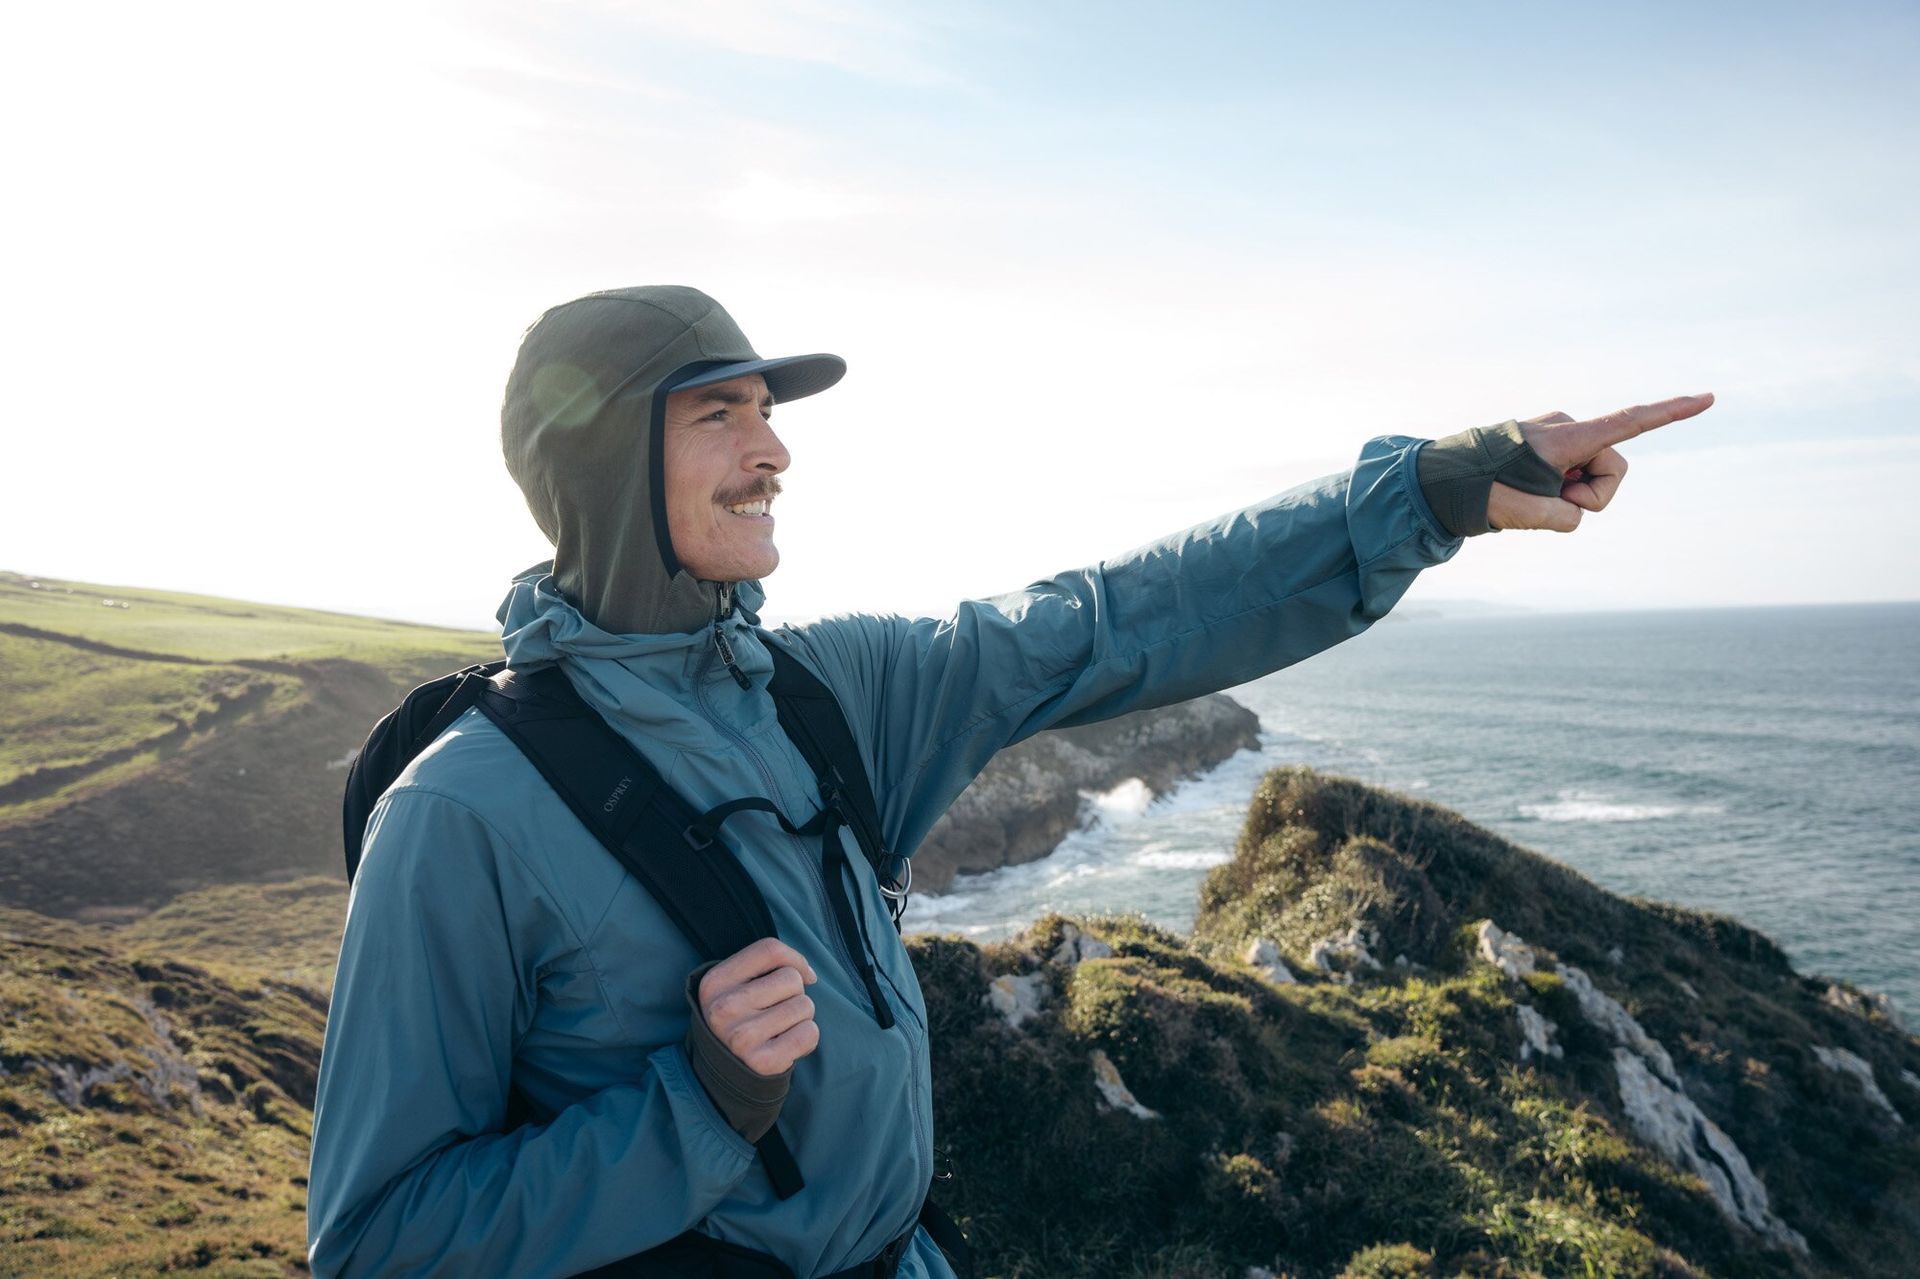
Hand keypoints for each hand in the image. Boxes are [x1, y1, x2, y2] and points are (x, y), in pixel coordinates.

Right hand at [697, 937, 820, 1076]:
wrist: (725, 1070)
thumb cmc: (742, 1017)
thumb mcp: (737, 984)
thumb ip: (769, 965)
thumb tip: (810, 976)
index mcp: (715, 982)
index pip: (770, 950)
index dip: (794, 959)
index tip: (799, 974)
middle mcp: (724, 1009)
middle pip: (791, 979)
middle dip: (794, 993)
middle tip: (776, 1011)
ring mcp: (742, 1037)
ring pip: (805, 1006)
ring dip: (801, 1017)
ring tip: (779, 1029)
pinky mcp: (763, 1062)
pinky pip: (809, 1033)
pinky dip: (807, 1037)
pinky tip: (787, 1044)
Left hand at [1488, 392, 1714, 531]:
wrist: (1433, 482)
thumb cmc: (1476, 493)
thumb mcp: (1525, 514)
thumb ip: (1565, 517)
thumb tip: (1573, 510)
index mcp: (1565, 437)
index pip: (1629, 422)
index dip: (1672, 412)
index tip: (1708, 397)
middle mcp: (1564, 429)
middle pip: (1611, 471)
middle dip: (1590, 496)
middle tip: (1543, 504)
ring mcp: (1553, 438)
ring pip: (1589, 479)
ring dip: (1566, 497)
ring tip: (1525, 497)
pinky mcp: (1543, 450)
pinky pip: (1566, 478)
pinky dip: (1551, 494)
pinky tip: (1520, 492)